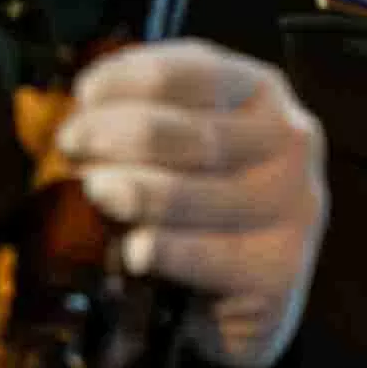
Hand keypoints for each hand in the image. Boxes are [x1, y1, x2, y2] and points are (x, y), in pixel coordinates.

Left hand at [60, 41, 326, 367]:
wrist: (241, 294)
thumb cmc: (195, 203)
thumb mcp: (176, 145)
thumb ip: (142, 120)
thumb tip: (78, 117)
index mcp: (262, 94)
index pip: (199, 73)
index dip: (133, 80)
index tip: (84, 95)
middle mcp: (289, 142)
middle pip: (194, 134)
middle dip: (119, 135)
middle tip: (73, 145)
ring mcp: (294, 206)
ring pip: (198, 195)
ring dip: (136, 191)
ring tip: (96, 191)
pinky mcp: (281, 268)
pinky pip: (212, 256)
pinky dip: (166, 251)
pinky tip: (135, 251)